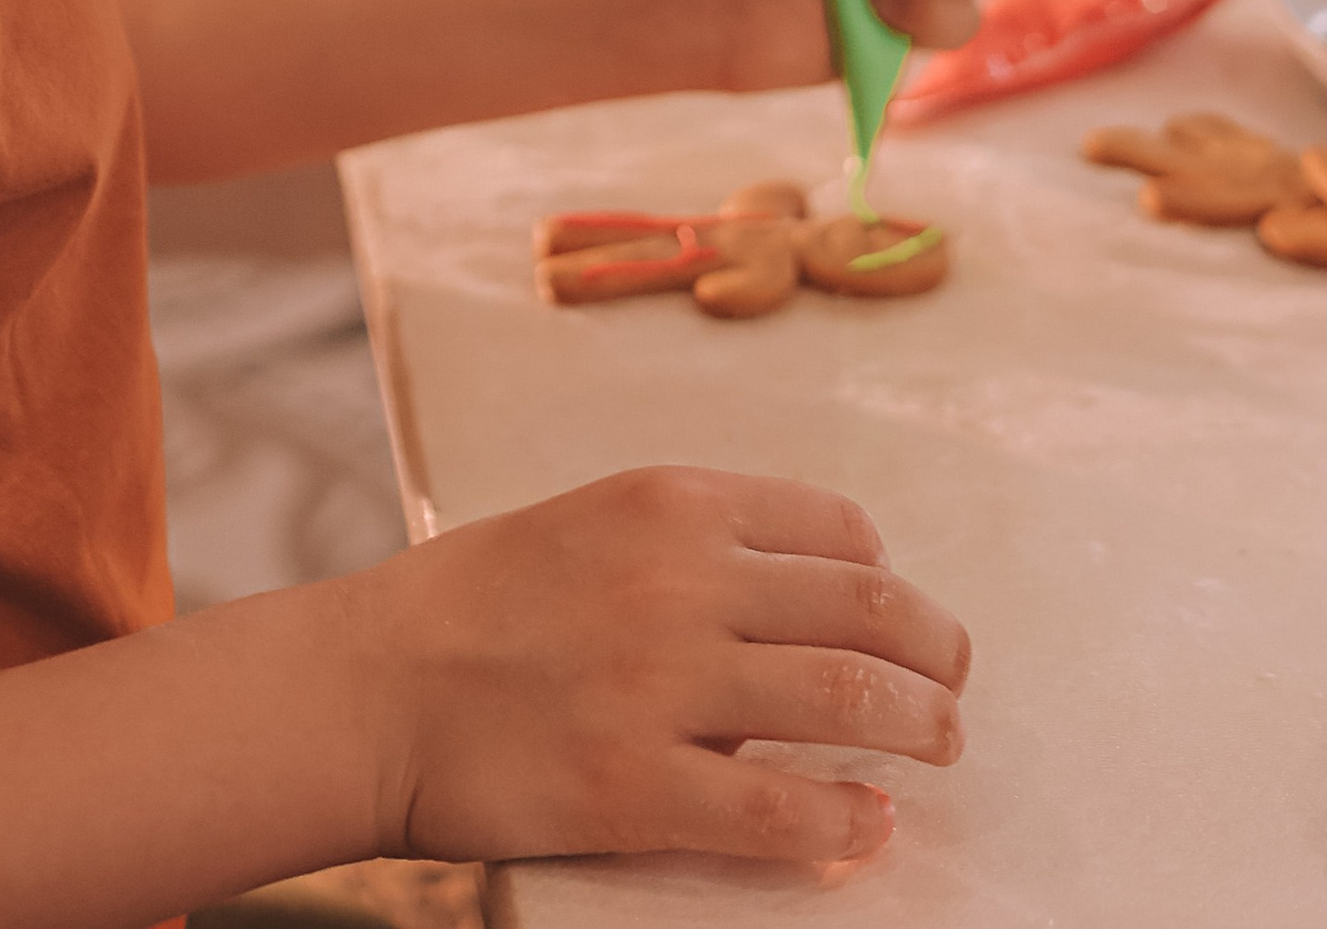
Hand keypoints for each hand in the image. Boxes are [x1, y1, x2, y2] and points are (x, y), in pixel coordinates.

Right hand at [355, 466, 969, 867]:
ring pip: (848, 701)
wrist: (372, 686)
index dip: (888, 577)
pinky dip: (846, 821)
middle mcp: (683, 579)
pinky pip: (780, 810)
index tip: (900, 614)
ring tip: (941, 748)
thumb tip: (802, 595)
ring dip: (920, 728)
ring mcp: (664, 684)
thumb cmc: (476, 605)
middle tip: (954, 690)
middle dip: (935, 653)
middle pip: (866, 609)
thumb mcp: (592, 525)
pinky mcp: (638, 787)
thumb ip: (690, 548)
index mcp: (672, 502)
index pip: (835, 528)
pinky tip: (870, 825)